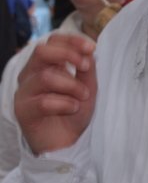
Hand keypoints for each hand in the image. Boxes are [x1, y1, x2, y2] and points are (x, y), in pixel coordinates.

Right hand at [13, 34, 96, 154]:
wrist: (66, 142)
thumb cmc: (73, 112)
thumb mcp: (87, 87)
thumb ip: (87, 69)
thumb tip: (89, 50)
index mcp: (46, 65)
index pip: (52, 41)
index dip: (71, 40)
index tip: (91, 47)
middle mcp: (31, 75)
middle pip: (42, 51)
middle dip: (68, 56)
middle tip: (86, 68)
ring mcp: (24, 92)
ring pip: (46, 77)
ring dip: (72, 86)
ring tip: (82, 98)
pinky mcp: (22, 111)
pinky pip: (44, 101)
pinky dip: (65, 104)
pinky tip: (73, 109)